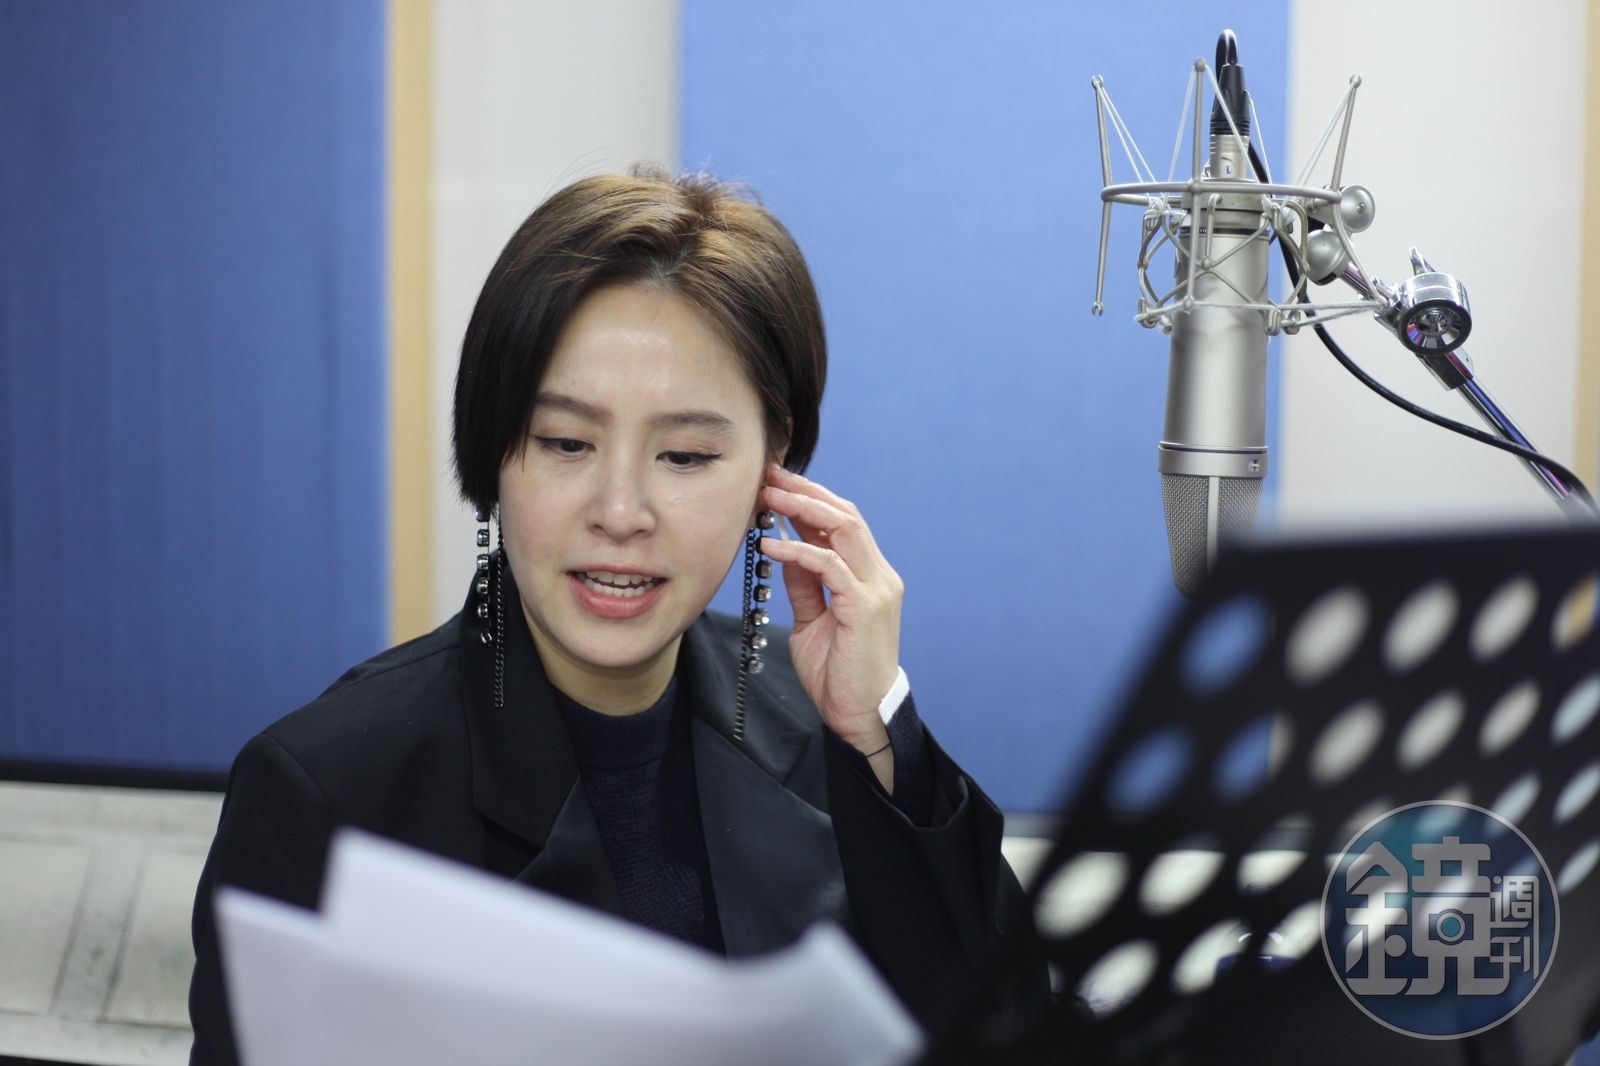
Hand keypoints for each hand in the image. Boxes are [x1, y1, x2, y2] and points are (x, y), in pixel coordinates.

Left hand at [757, 464, 903, 754]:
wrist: (860, 715)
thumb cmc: (839, 673)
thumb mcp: (813, 620)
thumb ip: (805, 586)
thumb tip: (784, 550)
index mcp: (869, 576)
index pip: (842, 523)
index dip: (810, 499)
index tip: (775, 483)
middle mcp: (878, 575)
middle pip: (845, 515)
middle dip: (805, 492)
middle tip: (769, 476)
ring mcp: (876, 589)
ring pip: (844, 529)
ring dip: (803, 509)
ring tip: (769, 498)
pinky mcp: (864, 607)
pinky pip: (829, 566)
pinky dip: (798, 552)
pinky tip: (770, 547)